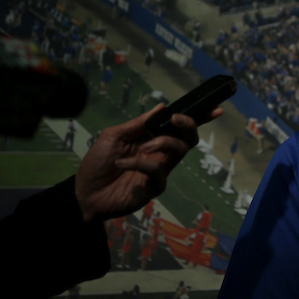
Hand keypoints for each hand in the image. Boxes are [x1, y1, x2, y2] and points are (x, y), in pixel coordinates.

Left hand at [73, 103, 220, 222]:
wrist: (84, 193)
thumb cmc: (97, 164)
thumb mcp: (113, 136)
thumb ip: (137, 123)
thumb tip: (162, 106)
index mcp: (151, 139)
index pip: (178, 127)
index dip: (198, 118)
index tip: (214, 109)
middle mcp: (160, 154)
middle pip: (188, 138)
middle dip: (188, 125)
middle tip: (175, 119)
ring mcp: (159, 171)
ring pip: (179, 151)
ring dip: (163, 142)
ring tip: (141, 147)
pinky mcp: (154, 187)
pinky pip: (158, 171)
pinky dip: (140, 163)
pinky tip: (122, 164)